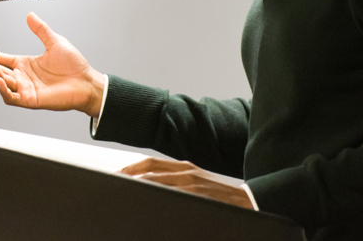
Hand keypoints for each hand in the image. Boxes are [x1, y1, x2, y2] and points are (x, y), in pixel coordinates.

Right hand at [0, 13, 104, 116]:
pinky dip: (3, 90)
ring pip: (0, 81)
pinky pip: (11, 97)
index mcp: (24, 64)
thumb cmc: (74, 67)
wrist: (86, 83)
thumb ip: (41, 29)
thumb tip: (30, 15)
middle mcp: (21, 77)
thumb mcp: (55, 42)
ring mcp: (24, 89)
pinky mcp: (30, 100)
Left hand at [119, 157, 253, 208]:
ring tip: (123, 186)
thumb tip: (155, 188)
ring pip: (159, 179)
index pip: (152, 163)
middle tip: (114, 179)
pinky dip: (159, 191)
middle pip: (151, 167)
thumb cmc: (219, 195)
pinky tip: (148, 196)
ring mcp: (192, 181)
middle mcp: (187, 171)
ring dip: (139, 182)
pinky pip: (174, 191)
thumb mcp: (197, 184)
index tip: (118, 173)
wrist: (248, 199)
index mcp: (184, 167)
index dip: (133, 167)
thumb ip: (178, 184)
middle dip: (130, 172)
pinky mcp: (199, 192)